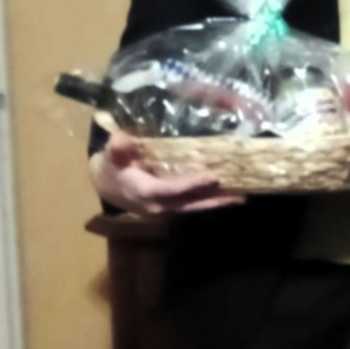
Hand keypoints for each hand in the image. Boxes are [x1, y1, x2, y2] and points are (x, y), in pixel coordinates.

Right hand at [89, 130, 244, 215]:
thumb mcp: (111, 156)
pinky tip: (228, 195)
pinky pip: (193, 205)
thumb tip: (122, 139)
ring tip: (241, 197)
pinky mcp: (171, 208)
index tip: (212, 177)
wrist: (108, 188)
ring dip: (216, 203)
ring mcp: (166, 209)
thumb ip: (117, 148)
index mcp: (145, 192)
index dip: (191, 184)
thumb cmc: (113, 169)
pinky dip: (209, 201)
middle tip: (240, 197)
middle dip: (214, 201)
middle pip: (190, 205)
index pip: (171, 190)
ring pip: (194, 207)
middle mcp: (158, 205)